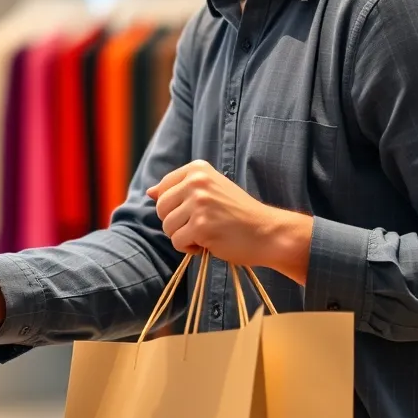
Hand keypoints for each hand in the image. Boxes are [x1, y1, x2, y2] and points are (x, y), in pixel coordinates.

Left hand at [146, 160, 312, 283]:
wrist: (267, 232)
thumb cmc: (238, 214)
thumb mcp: (210, 191)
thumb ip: (179, 189)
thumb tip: (149, 191)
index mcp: (198, 169)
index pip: (163, 188)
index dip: (173, 206)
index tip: (196, 210)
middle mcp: (197, 182)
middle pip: (160, 208)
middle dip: (175, 222)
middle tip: (200, 225)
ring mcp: (199, 203)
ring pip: (167, 226)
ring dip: (183, 236)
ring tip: (206, 233)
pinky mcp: (201, 226)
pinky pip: (177, 242)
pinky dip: (189, 248)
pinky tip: (209, 243)